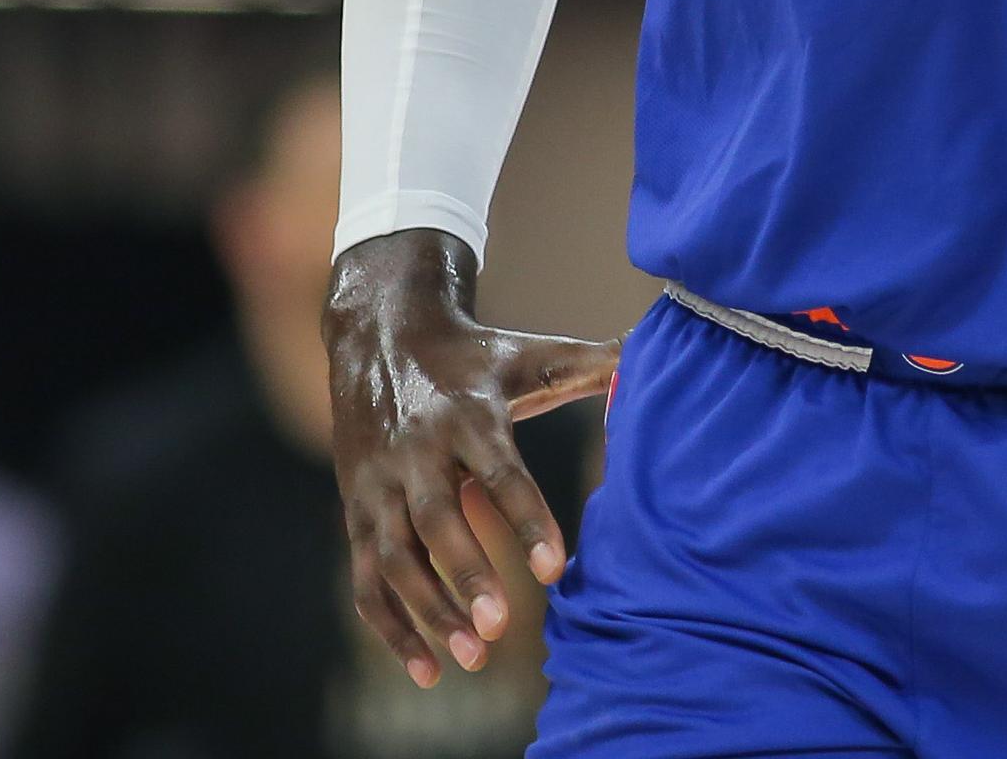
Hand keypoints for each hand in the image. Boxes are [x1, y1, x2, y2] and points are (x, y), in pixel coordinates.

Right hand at [328, 229, 616, 687]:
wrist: (378, 336)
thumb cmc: (472, 357)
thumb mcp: (526, 353)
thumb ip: (591, 363)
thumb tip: (650, 361)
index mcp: (466, 414)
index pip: (498, 472)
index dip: (527, 519)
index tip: (555, 569)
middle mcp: (416, 451)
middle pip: (436, 520)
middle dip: (466, 574)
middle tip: (500, 626)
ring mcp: (379, 485)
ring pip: (394, 557)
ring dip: (428, 611)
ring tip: (473, 657)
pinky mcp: (356, 512)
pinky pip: (366, 579)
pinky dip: (391, 628)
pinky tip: (427, 670)